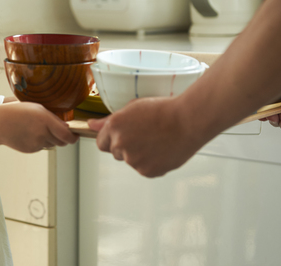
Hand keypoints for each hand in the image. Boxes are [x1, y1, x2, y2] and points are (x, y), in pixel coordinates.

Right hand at [0, 102, 78, 152]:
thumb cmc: (16, 112)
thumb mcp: (37, 108)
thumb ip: (53, 118)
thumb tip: (66, 128)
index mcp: (45, 120)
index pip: (67, 135)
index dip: (74, 137)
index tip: (76, 135)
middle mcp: (42, 133)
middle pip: (61, 142)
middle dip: (63, 137)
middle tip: (59, 131)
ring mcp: (36, 143)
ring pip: (52, 144)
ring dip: (50, 138)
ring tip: (38, 129)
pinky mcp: (31, 150)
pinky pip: (42, 147)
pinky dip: (40, 141)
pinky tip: (30, 133)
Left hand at [88, 97, 206, 177]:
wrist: (188, 121)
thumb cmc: (164, 110)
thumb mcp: (133, 108)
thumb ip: (109, 120)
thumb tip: (91, 125)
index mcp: (114, 126)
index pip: (101, 142)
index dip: (112, 139)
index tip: (123, 136)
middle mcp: (120, 144)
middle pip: (116, 152)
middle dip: (126, 146)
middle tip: (145, 135)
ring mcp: (133, 160)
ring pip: (131, 161)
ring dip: (139, 155)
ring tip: (157, 140)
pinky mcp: (147, 171)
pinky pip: (144, 169)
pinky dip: (152, 163)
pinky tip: (162, 149)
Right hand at [260, 71, 280, 130]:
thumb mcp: (273, 88)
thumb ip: (262, 96)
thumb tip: (251, 102)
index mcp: (280, 95)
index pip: (267, 107)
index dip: (261, 111)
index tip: (254, 111)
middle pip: (272, 115)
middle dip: (266, 116)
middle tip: (263, 114)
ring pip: (279, 122)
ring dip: (274, 120)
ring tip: (274, 114)